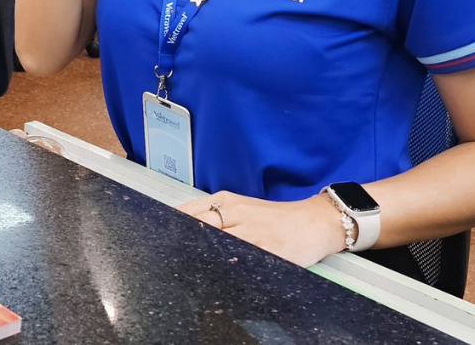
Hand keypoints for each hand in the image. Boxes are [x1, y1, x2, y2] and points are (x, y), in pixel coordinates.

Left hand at [179, 192, 347, 266]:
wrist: (314, 222)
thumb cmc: (275, 218)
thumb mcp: (243, 208)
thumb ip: (215, 216)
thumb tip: (184, 228)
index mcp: (228, 201)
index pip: (189, 212)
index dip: (172, 227)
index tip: (161, 239)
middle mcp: (237, 214)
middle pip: (199, 227)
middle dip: (183, 242)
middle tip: (170, 257)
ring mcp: (252, 234)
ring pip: (217, 244)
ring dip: (201, 255)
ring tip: (187, 266)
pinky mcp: (266, 252)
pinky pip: (240, 261)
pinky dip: (227, 266)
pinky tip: (217, 273)